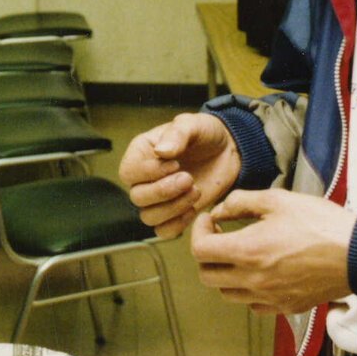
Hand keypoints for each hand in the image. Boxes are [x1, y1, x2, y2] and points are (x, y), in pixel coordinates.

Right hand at [117, 112, 239, 238]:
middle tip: (189, 178)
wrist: (228, 150)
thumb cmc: (206, 134)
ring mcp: (159, 198)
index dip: (150, 172)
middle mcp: (145, 177)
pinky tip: (193, 207)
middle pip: (137, 197)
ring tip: (195, 190)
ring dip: (174, 208)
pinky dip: (177, 225)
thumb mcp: (193, 124)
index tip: (175, 163)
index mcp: (142, 153)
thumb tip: (161, 151)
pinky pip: (163, 231)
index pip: (128, 172)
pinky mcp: (174, 213)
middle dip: (165, 191)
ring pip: (149, 217)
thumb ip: (177, 134)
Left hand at [188, 188, 356, 314]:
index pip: (200, 250)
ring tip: (240, 253)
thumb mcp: (278, 200)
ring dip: (225, 273)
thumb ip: (241, 202)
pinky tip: (260, 272)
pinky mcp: (286, 307)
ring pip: (227, 293)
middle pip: (207, 275)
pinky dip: (247, 290)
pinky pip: (252, 305)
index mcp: (248, 251)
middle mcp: (253, 280)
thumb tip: (220, 210)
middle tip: (220, 235)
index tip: (210, 220)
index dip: (198, 231)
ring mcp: (269, 298)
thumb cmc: (322, 224)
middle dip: (207, 253)